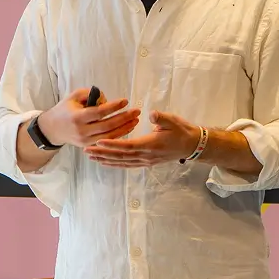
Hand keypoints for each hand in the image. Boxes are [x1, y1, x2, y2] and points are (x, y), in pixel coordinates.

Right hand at [37, 88, 140, 147]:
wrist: (53, 129)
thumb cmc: (65, 109)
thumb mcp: (74, 96)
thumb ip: (91, 94)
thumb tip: (107, 100)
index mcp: (77, 117)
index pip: (99, 112)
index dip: (114, 107)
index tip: (125, 100)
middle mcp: (82, 131)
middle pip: (108, 125)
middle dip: (124, 118)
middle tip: (136, 110)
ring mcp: (86, 141)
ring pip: (110, 136)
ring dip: (125, 128)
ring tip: (136, 119)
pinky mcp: (89, 146)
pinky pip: (107, 141)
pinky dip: (118, 134)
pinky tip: (127, 128)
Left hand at [84, 110, 201, 167]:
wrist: (191, 145)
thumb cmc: (181, 131)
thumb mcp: (172, 121)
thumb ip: (161, 118)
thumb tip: (151, 114)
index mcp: (150, 145)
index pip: (128, 146)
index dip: (113, 145)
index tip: (98, 142)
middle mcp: (146, 156)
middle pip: (120, 156)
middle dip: (103, 154)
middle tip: (87, 151)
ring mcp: (146, 161)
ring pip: (122, 162)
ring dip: (106, 160)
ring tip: (91, 157)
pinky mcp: (147, 162)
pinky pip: (127, 164)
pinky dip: (115, 164)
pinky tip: (107, 162)